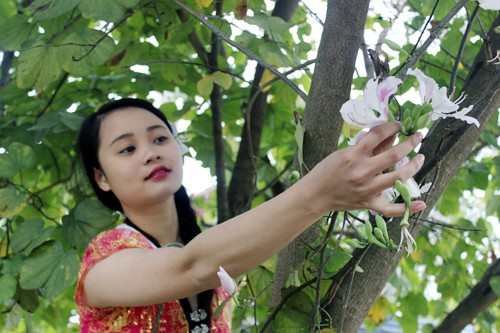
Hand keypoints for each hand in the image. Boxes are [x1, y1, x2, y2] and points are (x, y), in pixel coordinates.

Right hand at [304, 121, 425, 216]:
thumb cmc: (328, 171)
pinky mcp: (368, 203)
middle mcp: (362, 171)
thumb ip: (368, 147)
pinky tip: (421, 202)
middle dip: (410, 143)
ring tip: (420, 157)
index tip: (400, 125)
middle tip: (417, 137)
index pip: (378, 135)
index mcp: (353, 154)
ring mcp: (367, 188)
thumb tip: (389, 135)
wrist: (315, 194)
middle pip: (394, 155)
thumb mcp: (345, 153)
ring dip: (414, 166)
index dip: (392, 127)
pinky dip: (408, 207)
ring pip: (398, 177)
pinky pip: (392, 208)